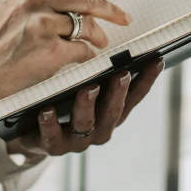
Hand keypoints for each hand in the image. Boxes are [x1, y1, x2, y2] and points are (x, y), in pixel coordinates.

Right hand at [0, 0, 132, 143]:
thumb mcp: (12, 13)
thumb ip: (42, 2)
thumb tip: (84, 3)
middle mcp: (34, 0)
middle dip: (112, 8)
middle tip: (125, 17)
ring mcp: (43, 24)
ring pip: (88, 25)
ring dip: (99, 36)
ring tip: (101, 43)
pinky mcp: (51, 50)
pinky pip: (83, 50)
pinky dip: (87, 56)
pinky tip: (83, 60)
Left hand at [7, 59, 164, 157]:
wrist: (34, 135)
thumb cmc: (65, 104)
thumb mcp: (86, 89)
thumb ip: (102, 75)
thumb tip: (117, 44)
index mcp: (112, 114)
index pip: (135, 96)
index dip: (147, 79)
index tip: (156, 59)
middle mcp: (100, 129)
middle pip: (113, 111)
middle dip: (118, 92)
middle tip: (122, 73)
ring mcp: (77, 140)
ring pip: (86, 123)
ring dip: (87, 105)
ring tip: (88, 88)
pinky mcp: (52, 146)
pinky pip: (51, 136)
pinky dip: (50, 123)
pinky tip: (47, 111)